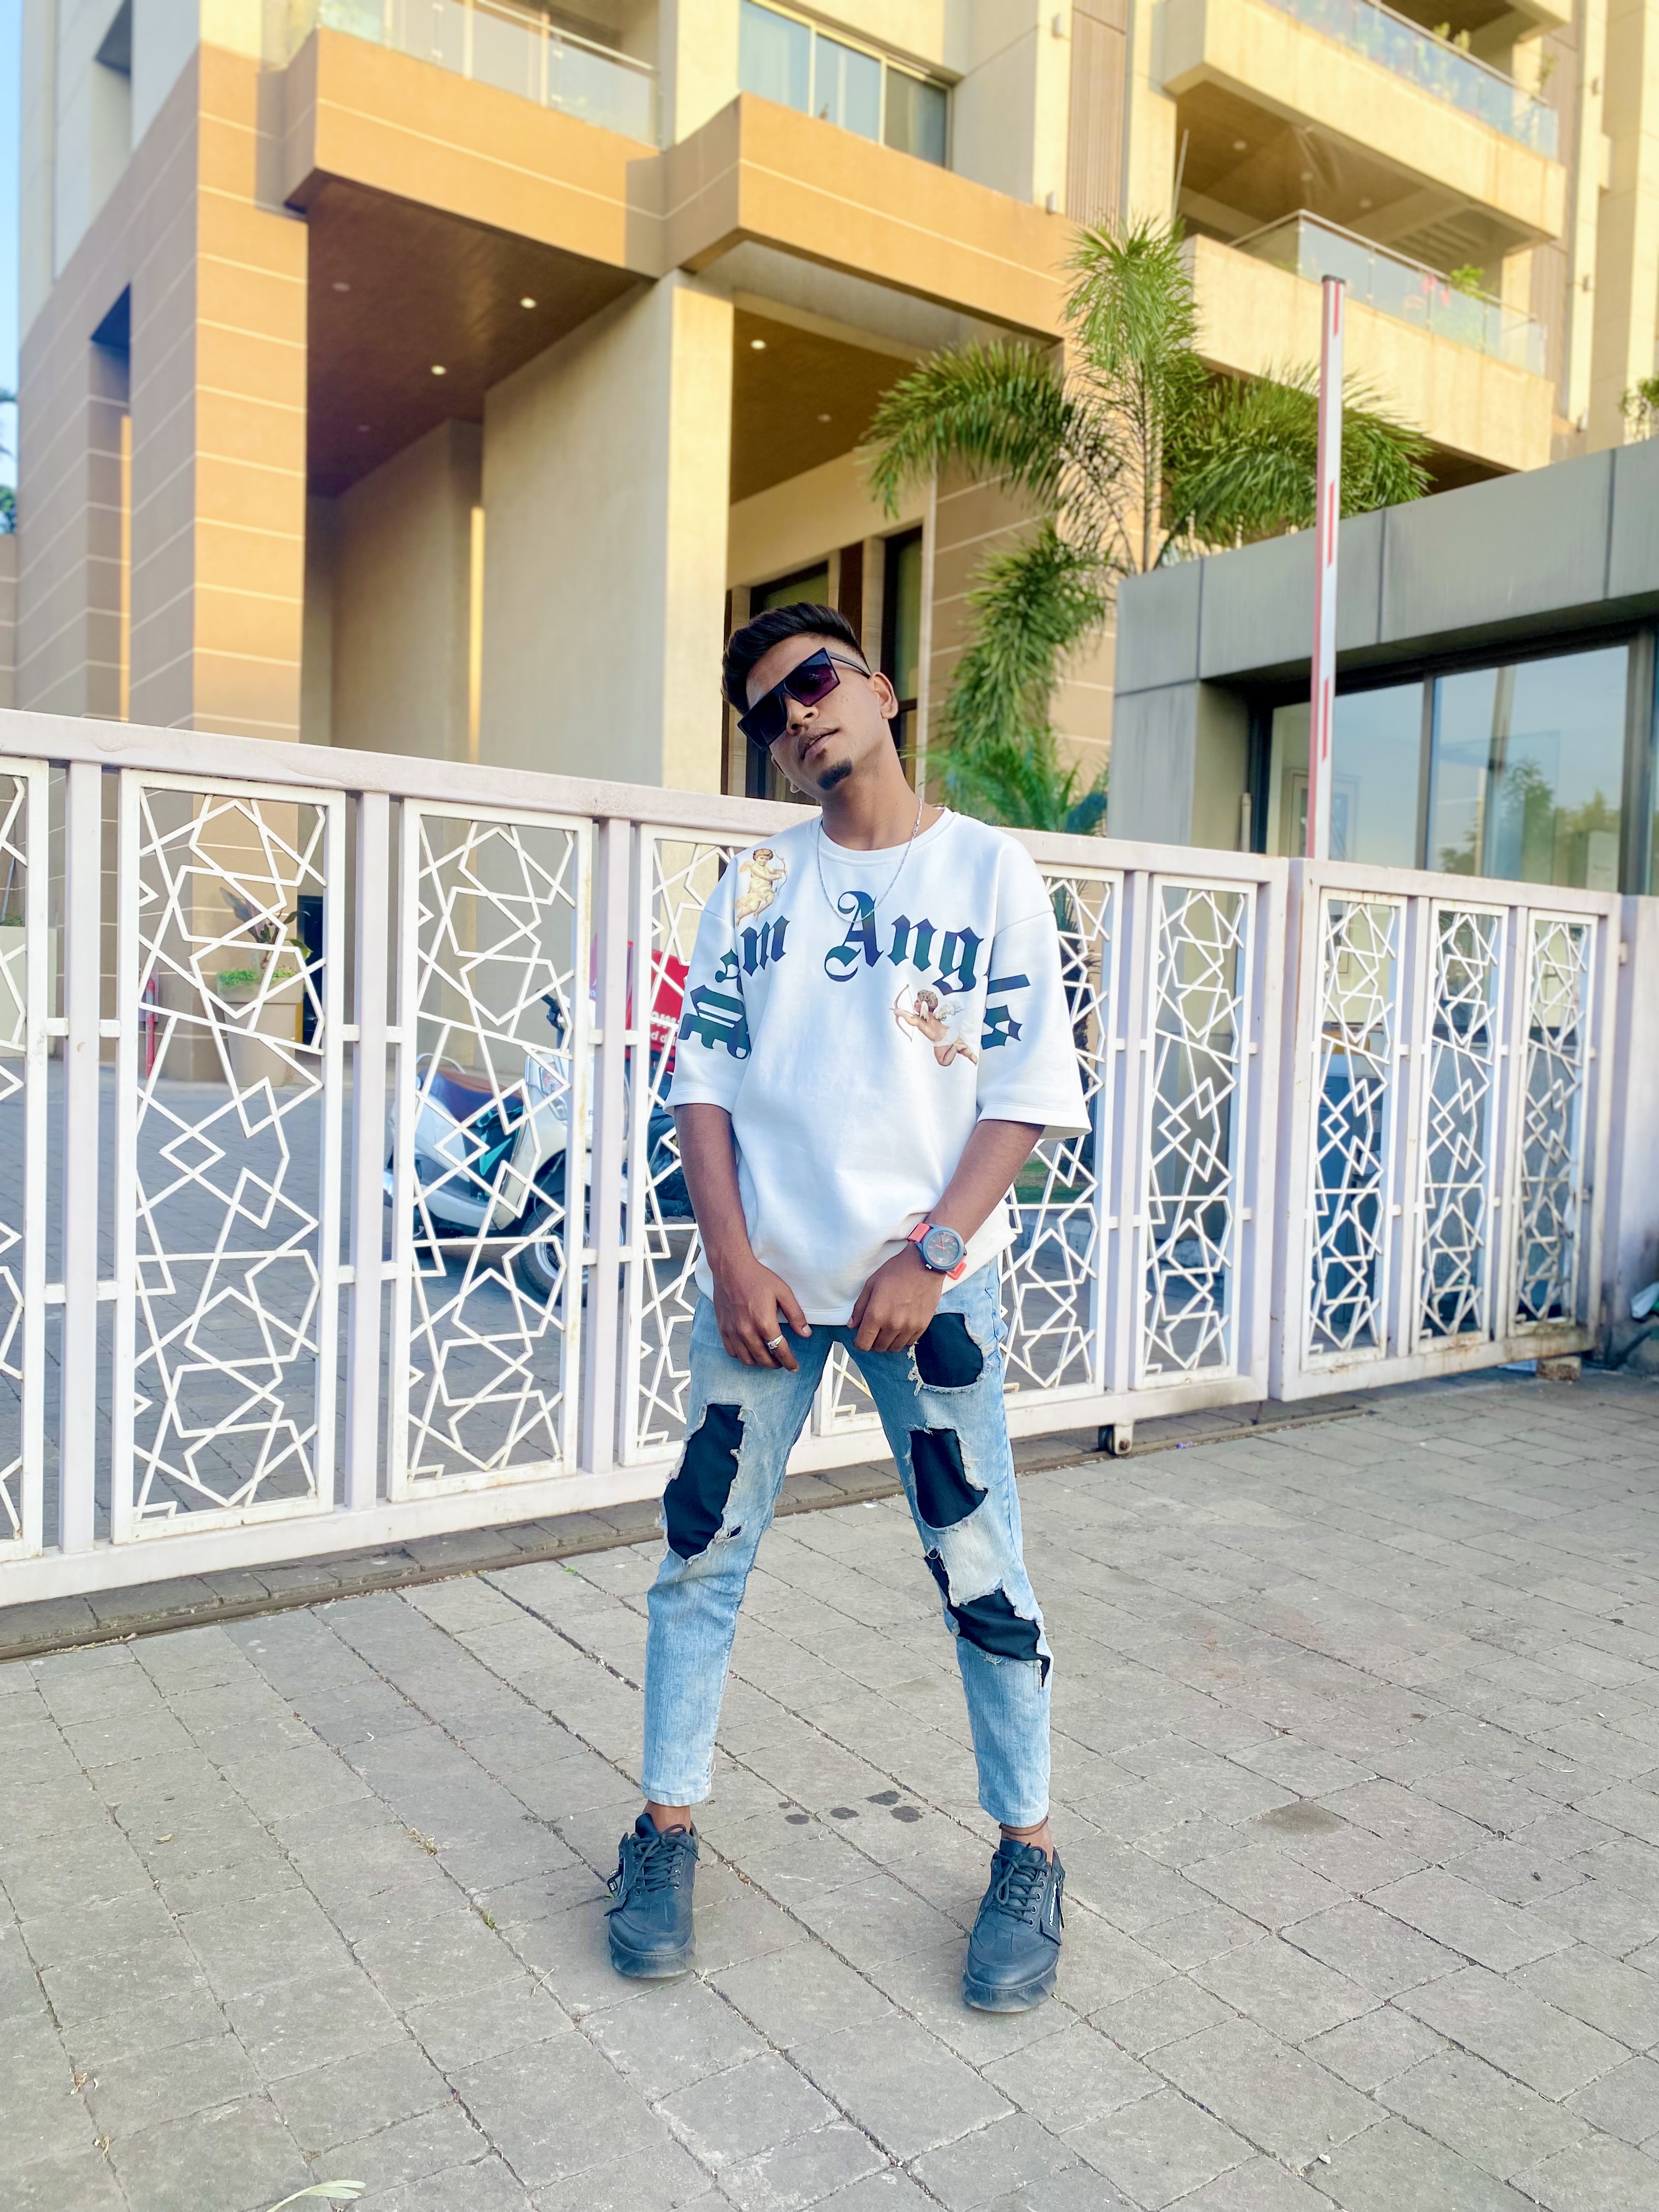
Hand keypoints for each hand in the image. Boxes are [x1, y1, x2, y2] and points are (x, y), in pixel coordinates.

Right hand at [710, 1253, 810, 1368]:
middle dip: (776, 1365)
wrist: (730, 1268)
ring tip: (767, 1358)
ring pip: (747, 1360)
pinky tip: (750, 1350)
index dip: (789, 1362)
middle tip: (782, 1362)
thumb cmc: (757, 1278)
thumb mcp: (783, 1292)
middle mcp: (747, 1331)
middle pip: (763, 1359)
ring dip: (759, 1363)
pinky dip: (742, 1356)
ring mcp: (733, 1331)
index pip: (780, 1350)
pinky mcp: (723, 1329)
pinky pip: (732, 1352)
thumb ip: (796, 1315)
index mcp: (764, 1322)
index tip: (794, 1368)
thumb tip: (806, 1333)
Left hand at [851, 1244, 945, 1353]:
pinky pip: (908, 1342)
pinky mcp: (922, 1326)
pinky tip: (901, 1326)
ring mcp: (909, 1327)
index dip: (859, 1342)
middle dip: (873, 1341)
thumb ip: (860, 1307)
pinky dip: (902, 1338)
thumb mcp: (871, 1284)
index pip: (864, 1344)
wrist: (924, 1265)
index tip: (861, 1337)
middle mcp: (893, 1325)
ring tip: (888, 1328)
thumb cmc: (896, 1271)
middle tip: (875, 1330)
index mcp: (877, 1315)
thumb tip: (852, 1325)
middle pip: (878, 1348)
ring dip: (888, 1341)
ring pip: (894, 1348)